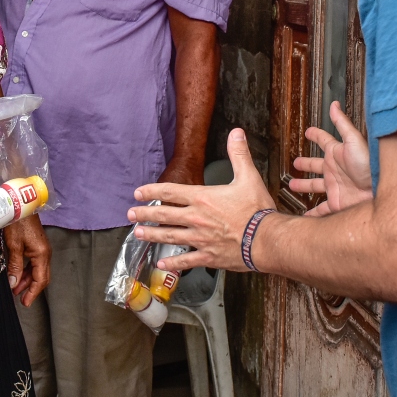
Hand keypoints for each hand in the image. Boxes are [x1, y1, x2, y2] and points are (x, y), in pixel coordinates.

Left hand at [3, 216, 50, 307]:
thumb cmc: (18, 224)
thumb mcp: (14, 246)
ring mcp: (42, 249)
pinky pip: (35, 263)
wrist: (21, 206)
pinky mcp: (38, 245)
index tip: (25, 303)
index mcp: (42, 255)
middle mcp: (45, 253)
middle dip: (31, 289)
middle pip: (42, 277)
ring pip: (38, 270)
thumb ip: (15, 266)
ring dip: (28, 280)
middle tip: (20, 298)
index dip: (33, 293)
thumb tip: (13, 284)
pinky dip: (28, 271)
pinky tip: (18, 274)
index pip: (40, 280)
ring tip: (16, 288)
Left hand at [129, 128, 274, 272]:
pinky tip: (161, 264)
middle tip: (130, 215)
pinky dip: (172, 263)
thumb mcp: (249, 177)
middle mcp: (196, 218)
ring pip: (170, 237)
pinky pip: (186, 260)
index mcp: (202, 198)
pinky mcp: (208, 256)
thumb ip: (239, 154)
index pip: (171, 192)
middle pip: (164, 215)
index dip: (152, 191)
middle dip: (145, 214)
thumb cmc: (257, 210)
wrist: (266, 240)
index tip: (138, 193)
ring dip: (152, 235)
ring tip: (138, 234)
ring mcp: (200, 239)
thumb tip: (236, 133)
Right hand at [289, 101, 372, 216]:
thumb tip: (334, 104)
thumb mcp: (354, 140)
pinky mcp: (336, 203)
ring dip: (304, 186)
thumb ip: (342, 123)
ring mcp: (335, 187)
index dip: (315, 135)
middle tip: (296, 163)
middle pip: (315, 165)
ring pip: (315, 186)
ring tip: (293, 186)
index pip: (323, 141)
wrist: (381, 191)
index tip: (308, 132)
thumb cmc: (370, 164)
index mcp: (337, 153)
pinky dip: (312, 213)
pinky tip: (306, 216)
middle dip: (305, 164)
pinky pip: (321, 209)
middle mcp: (335, 170)